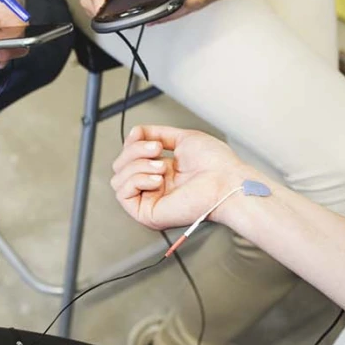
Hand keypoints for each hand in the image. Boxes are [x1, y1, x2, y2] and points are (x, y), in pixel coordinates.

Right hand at [111, 125, 275, 229]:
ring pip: (118, 178)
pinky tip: (157, 180)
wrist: (226, 181)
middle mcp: (153, 186)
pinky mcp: (148, 213)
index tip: (141, 134)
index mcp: (161, 171)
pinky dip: (136, 180)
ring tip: (162, 167)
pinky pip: (123, 194)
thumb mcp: (182, 138)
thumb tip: (135, 132)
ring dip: (138, 165)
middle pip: (120, 165)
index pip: (129, 156)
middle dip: (134, 151)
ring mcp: (150, 199)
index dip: (131, 142)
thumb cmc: (216, 165)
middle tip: (157, 150)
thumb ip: (156, 133)